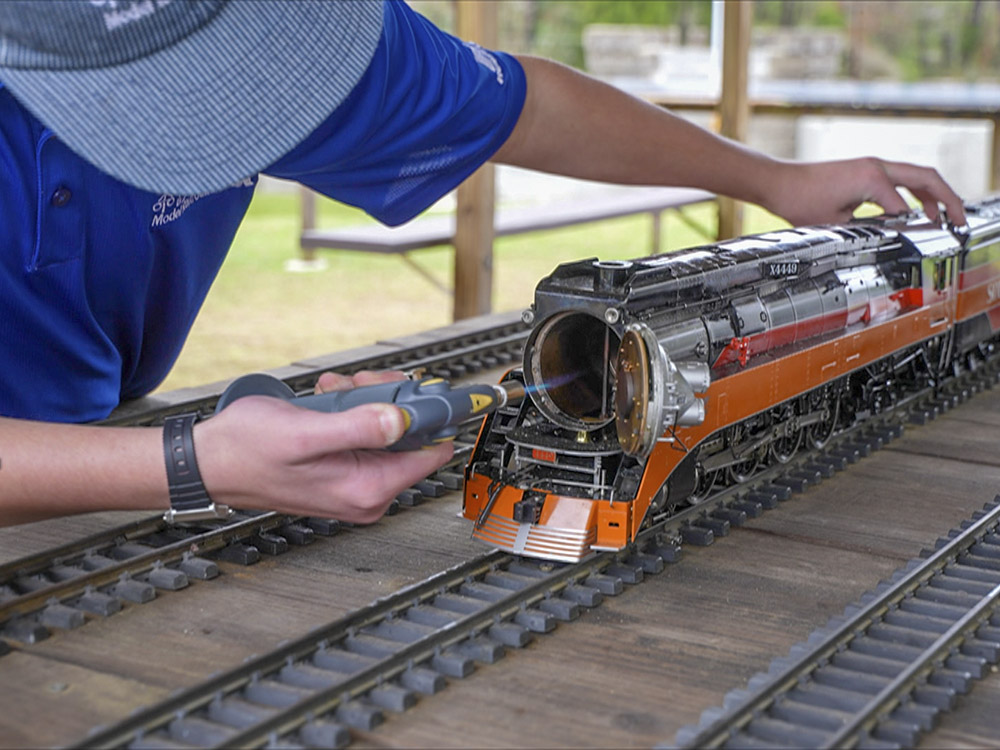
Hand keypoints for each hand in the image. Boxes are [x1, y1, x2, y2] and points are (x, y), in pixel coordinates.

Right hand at [195, 370, 451, 522]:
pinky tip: (327, 399)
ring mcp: (355, 481)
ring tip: (336, 391)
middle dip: (391, 401)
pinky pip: (365, 432)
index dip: (433, 417)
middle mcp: (367, 491)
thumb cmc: (246, 453)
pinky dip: (350, 408)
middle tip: (361, 384)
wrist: (208, 461)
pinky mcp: (342, 468)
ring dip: (366, 400)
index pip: (432, 453)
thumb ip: (360, 427)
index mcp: (367, 489)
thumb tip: (404, 420)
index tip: (428, 389)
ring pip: (388, 429)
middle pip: (411, 437)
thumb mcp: (306, 433)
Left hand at [767, 157, 966, 227]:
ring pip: (916, 176)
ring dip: (935, 194)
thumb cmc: (800, 201)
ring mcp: (872, 165)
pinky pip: (900, 178)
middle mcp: (876, 166)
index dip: (914, 226)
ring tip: (946, 217)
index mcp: (872, 178)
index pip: (905, 205)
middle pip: (927, 178)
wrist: (779, 183)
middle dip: (948, 199)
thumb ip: (868, 228)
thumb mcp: (836, 224)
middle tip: (960, 221)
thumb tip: (891, 236)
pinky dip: (915, 192)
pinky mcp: (865, 170)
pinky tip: (918, 210)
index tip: (924, 241)